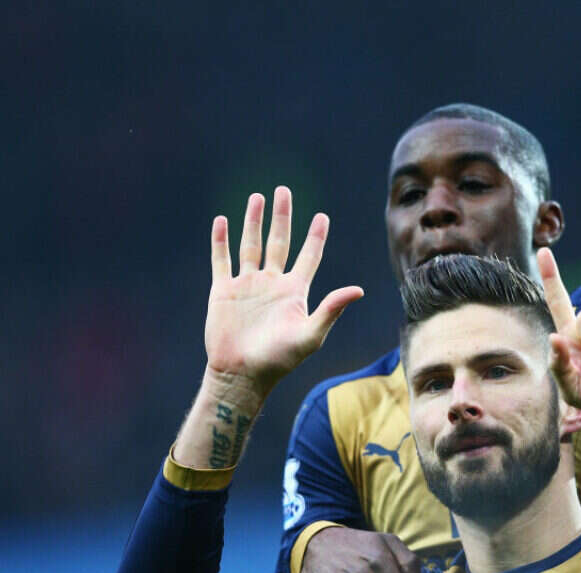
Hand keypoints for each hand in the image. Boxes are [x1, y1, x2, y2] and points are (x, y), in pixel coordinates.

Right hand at [204, 187, 362, 397]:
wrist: (242, 375)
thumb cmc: (279, 360)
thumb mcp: (310, 335)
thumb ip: (331, 309)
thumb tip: (359, 290)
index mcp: (294, 291)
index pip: (309, 256)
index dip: (315, 237)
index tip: (322, 217)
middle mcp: (272, 283)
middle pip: (279, 241)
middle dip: (282, 216)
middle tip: (284, 191)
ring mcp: (247, 285)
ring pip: (251, 244)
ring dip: (253, 221)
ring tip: (257, 197)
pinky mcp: (223, 291)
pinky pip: (222, 260)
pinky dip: (221, 241)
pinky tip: (223, 221)